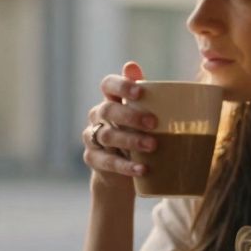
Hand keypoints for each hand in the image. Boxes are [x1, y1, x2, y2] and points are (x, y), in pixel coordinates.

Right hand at [81, 61, 156, 191]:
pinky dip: (126, 166)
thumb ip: (152, 98)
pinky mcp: (93, 159)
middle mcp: (98, 116)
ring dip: (131, 140)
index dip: (122, 86)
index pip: (109, 84)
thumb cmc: (138, 135)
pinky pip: (108, 162)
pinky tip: (142, 168)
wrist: (121, 172)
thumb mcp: (145, 118)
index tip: (140, 92)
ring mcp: (92, 138)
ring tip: (153, 145)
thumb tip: (158, 77)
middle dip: (130, 116)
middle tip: (153, 123)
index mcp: (111, 100)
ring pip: (108, 136)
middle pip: (108, 110)